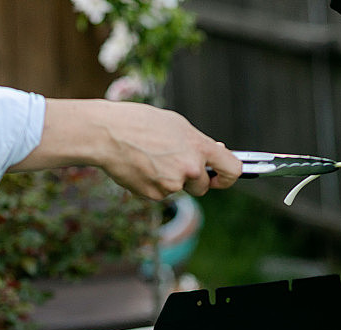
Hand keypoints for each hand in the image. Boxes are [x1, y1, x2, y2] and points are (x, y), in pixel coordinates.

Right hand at [10, 99, 241, 199]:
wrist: (107, 134)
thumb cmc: (140, 122)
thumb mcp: (176, 125)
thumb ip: (197, 142)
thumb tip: (217, 152)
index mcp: (199, 147)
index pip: (232, 169)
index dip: (229, 176)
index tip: (222, 177)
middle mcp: (190, 168)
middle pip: (203, 186)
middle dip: (192, 180)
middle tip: (171, 162)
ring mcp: (172, 184)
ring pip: (178, 189)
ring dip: (170, 180)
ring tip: (150, 159)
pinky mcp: (154, 195)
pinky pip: (160, 193)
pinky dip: (152, 184)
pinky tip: (140, 167)